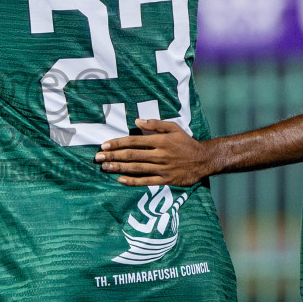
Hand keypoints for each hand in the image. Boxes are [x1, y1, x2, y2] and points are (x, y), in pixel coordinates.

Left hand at [94, 118, 214, 186]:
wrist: (204, 159)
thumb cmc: (187, 142)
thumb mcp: (174, 128)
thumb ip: (155, 124)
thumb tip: (137, 120)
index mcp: (160, 140)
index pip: (134, 141)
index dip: (117, 143)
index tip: (104, 145)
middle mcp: (159, 154)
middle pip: (132, 155)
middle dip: (113, 156)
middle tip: (98, 157)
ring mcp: (162, 168)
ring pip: (137, 168)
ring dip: (119, 168)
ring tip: (105, 167)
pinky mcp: (166, 180)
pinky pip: (146, 181)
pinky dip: (133, 181)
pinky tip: (120, 180)